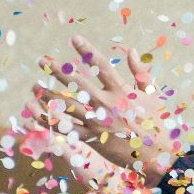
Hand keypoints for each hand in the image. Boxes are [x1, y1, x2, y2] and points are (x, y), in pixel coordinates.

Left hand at [36, 37, 180, 188]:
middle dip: (57, 70)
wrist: (158, 154)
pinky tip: (38, 113)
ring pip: (66, 105)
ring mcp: (97, 121)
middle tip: (43, 62)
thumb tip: (132, 51)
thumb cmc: (158, 122)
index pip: (101, 65)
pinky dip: (51, 121)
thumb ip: (140, 72)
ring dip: (48, 95)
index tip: (74, 39)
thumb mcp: (153, 94)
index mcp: (122, 90)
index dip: (87, 51)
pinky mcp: (91, 139)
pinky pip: (66, 129)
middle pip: (76, 83)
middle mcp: (106, 103)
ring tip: (35, 86)